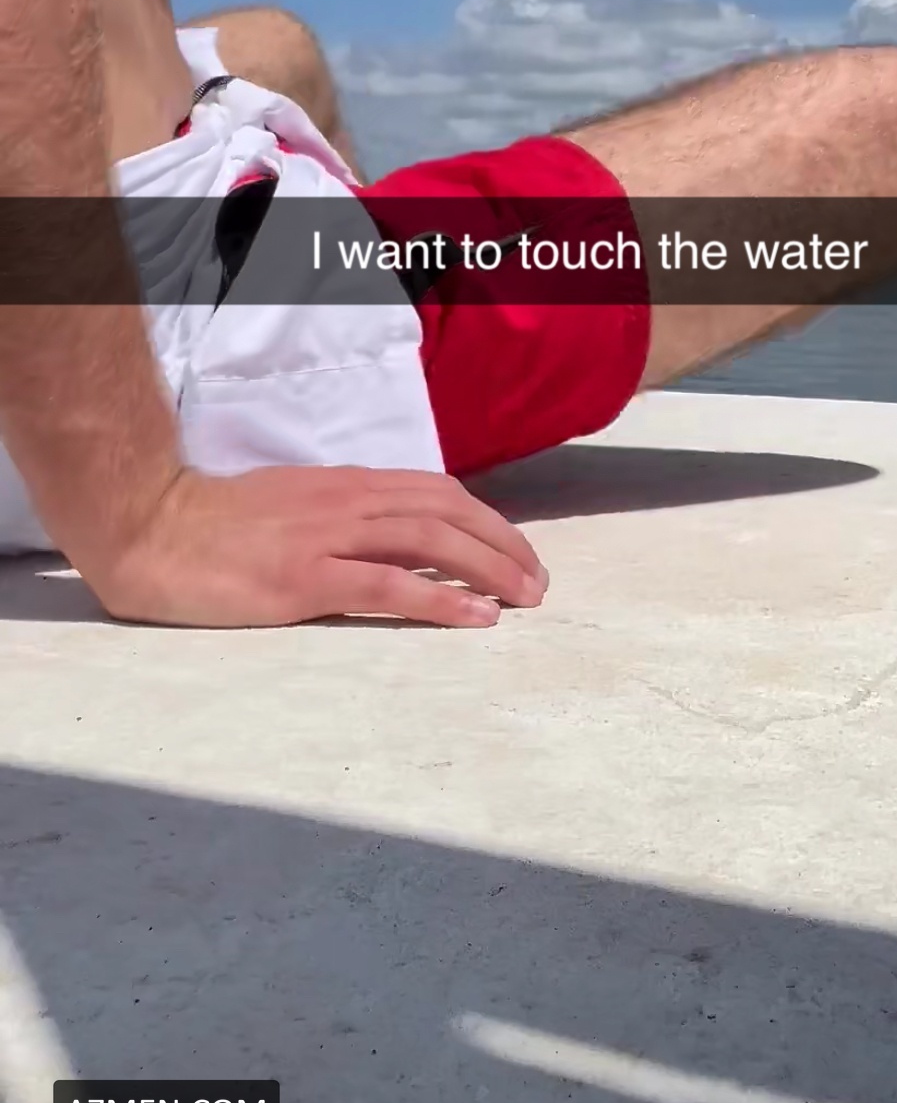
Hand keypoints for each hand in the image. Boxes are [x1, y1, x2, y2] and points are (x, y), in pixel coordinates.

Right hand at [87, 463, 547, 628]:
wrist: (153, 525)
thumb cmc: (216, 523)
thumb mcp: (293, 503)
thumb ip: (343, 515)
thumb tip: (393, 538)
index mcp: (346, 485)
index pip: (435, 491)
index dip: (484, 519)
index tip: (516, 550)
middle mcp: (347, 503)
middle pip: (446, 512)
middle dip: (502, 544)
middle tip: (538, 582)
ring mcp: (327, 539)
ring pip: (429, 541)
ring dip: (487, 568)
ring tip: (525, 598)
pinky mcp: (303, 579)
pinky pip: (386, 585)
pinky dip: (439, 599)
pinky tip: (475, 617)